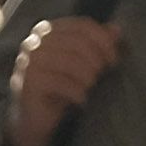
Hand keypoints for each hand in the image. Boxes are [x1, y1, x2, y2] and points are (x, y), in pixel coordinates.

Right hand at [5, 15, 121, 145]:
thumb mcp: (82, 64)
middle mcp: (35, 42)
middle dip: (97, 60)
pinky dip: (77, 92)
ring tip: (92, 88)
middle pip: (78, 42)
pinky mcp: (28, 82)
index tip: (114, 58)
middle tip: (105, 75)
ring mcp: (28, 61)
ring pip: (70, 61)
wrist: (35, 119)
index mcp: (48, 31)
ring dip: (88, 77)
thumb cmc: (60, 89)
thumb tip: (117, 30)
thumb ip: (97, 45)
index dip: (103, 40)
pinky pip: (61, 82)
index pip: (82, 26)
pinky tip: (82, 99)